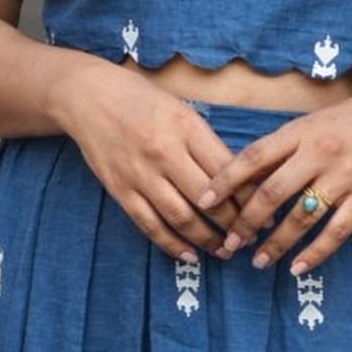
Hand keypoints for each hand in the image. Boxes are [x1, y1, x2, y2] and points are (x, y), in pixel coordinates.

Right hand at [52, 55, 254, 263]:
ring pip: (181, 217)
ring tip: (223, 251)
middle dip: (233, 224)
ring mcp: (140, 173)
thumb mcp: (182, 110)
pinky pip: (149, 225)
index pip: (226, 170)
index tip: (263, 212)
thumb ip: (207, 143)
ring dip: (206, 240)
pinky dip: (170, 244)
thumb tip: (240, 179)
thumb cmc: (142, 99)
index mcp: (186, 127)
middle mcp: (165, 152)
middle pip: (208, 200)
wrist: (88, 97)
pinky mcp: (120, 190)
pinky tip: (188, 254)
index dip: (248, 197)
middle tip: (248, 238)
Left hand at [194, 76, 351, 275]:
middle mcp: (320, 153)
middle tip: (228, 244)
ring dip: (277, 243)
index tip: (204, 202)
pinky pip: (337, 231)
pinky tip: (298, 267)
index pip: (254, 157)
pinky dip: (316, 252)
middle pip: (273, 193)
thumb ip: (281, 148)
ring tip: (258, 261)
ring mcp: (345, 176)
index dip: (226, 181)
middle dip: (246, 222)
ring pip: (302, 217)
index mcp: (301, 132)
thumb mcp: (311, 124)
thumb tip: (242, 176)